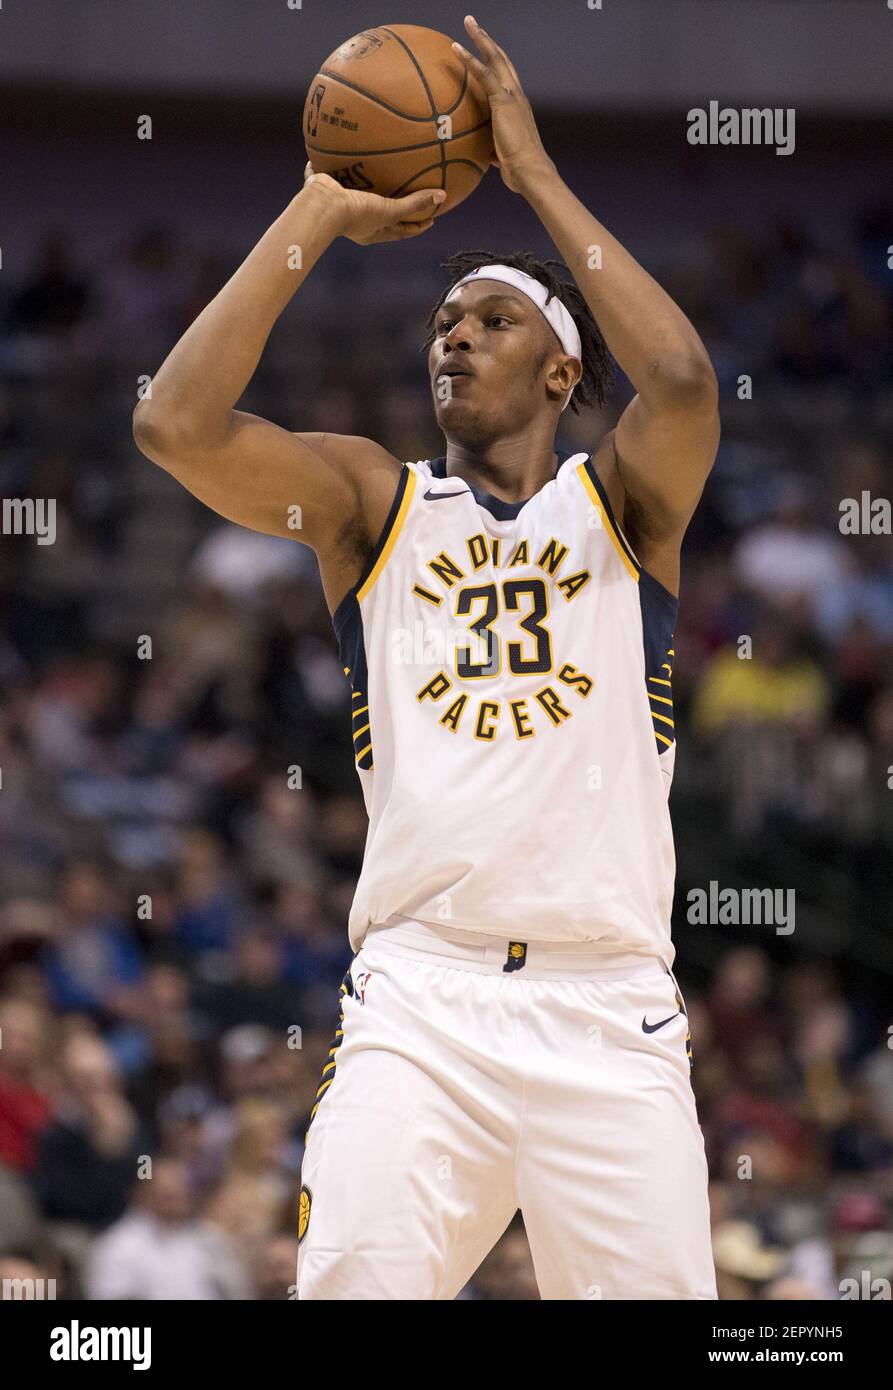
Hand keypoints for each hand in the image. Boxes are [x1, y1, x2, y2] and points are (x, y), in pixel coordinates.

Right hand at [302, 162, 445, 244]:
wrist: (322, 207)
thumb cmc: (357, 213)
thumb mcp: (390, 209)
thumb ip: (414, 203)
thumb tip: (443, 196)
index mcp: (372, 231)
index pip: (401, 231)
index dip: (417, 226)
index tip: (431, 219)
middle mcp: (357, 220)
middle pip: (382, 214)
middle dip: (395, 206)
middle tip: (411, 196)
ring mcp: (341, 204)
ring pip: (357, 193)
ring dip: (366, 184)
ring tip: (377, 171)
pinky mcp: (326, 189)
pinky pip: (332, 173)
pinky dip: (334, 163)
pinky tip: (339, 148)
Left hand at [451, 15, 555, 194]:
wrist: (530, 171)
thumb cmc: (518, 170)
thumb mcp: (502, 155)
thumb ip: (492, 148)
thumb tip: (483, 156)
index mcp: (517, 106)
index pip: (505, 77)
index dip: (495, 61)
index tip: (484, 49)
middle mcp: (516, 95)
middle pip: (502, 59)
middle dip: (488, 41)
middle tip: (474, 24)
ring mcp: (511, 95)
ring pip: (495, 58)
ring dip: (480, 38)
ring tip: (468, 22)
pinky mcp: (503, 100)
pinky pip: (483, 73)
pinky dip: (469, 58)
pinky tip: (455, 47)